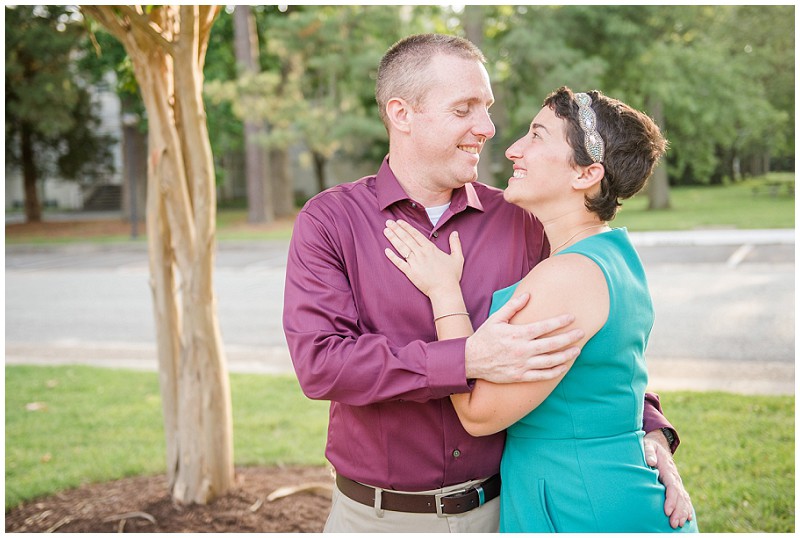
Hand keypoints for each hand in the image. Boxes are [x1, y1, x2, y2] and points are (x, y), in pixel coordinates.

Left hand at [383, 219, 463, 296]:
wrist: (445, 290)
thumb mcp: (457, 258)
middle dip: (396, 229)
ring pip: (402, 248)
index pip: (416, 235)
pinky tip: (386, 251)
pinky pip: (399, 263)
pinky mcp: (410, 273)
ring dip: (393, 239)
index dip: (407, 227)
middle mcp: (421, 254)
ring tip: (385, 231)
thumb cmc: (451, 276)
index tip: (399, 222)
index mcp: (430, 249)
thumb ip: (455, 244)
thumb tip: (455, 233)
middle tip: (388, 222)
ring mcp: (414, 263)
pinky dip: (392, 257)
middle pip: (406, 239)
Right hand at [465, 292, 582, 382]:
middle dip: (569, 338)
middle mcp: (522, 350)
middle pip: (552, 344)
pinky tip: (564, 366)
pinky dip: (555, 371)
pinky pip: (542, 375)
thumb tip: (528, 295)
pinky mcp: (520, 376)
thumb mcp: (496, 319)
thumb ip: (513, 307)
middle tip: (581, 333)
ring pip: (551, 361)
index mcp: (517, 334)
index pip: (544, 326)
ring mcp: (522, 364)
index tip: (572, 317)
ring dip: (566, 355)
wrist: (470, 360)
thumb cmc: (484, 338)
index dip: (560, 321)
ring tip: (577, 350)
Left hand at [643, 430, 693, 527]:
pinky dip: (686, 508)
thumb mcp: (647, 446)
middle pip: (679, 496)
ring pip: (683, 499)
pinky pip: (684, 498)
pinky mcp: (675, 484)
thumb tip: (651, 461)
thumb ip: (648, 453)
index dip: (671, 500)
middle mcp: (674, 477)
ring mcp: (676, 481)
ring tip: (678, 524)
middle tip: (673, 524)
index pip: (672, 487)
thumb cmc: (649, 446)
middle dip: (678, 511)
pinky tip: (687, 518)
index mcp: (668, 469)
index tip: (667, 511)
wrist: (657, 444)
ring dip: (682, 512)